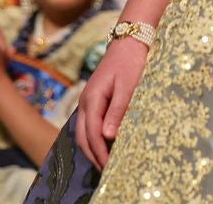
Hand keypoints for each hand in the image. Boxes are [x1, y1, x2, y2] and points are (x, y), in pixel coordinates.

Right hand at [77, 37, 150, 167]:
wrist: (130, 41)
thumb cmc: (131, 62)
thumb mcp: (128, 86)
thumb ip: (117, 111)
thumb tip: (106, 136)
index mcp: (92, 98)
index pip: (91, 133)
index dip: (99, 152)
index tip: (108, 167)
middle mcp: (85, 101)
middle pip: (82, 135)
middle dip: (93, 155)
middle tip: (106, 171)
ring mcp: (88, 100)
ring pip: (83, 131)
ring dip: (92, 148)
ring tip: (104, 163)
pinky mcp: (94, 99)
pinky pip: (89, 124)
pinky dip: (93, 138)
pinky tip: (104, 145)